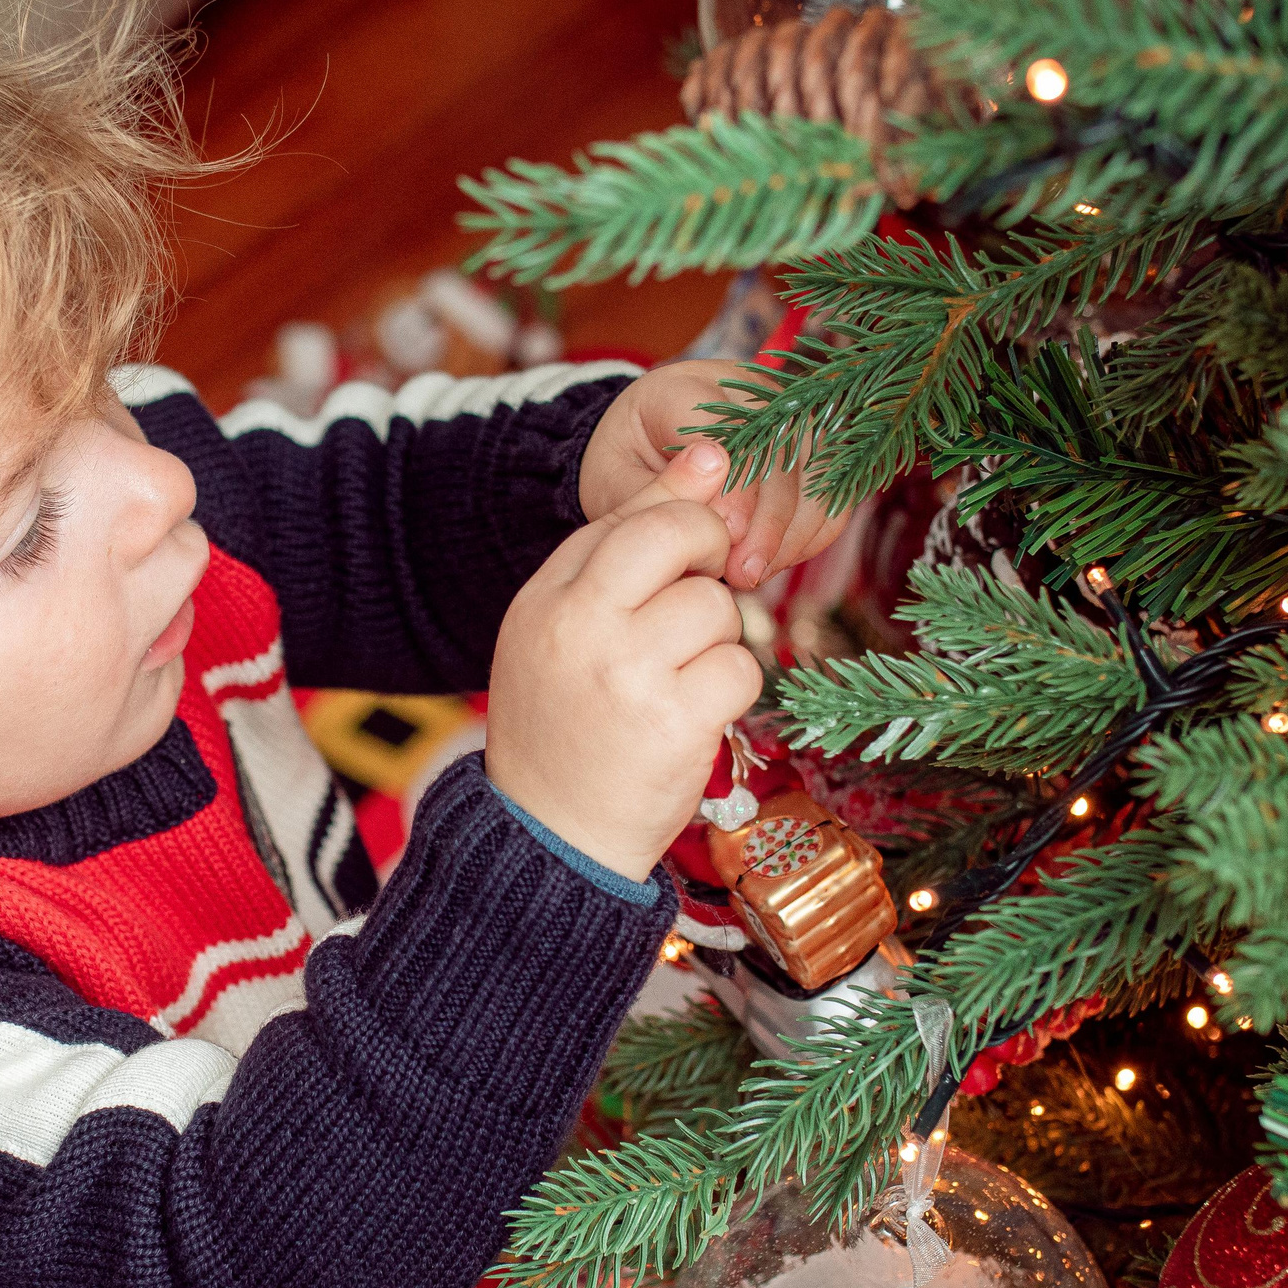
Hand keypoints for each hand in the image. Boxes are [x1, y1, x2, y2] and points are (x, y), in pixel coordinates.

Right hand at [488, 441, 764, 883]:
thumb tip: (710, 450)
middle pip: (681, 537)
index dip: (680, 522)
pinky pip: (742, 668)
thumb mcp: (564, 627)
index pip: (630, 515)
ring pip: (720, 607)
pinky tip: (695, 716)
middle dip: (710, 556)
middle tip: (699, 601)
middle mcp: (579, 626)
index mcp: (546, 598)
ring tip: (679, 678)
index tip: (696, 548)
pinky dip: (731, 690)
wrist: (549, 837)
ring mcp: (627, 674)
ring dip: (719, 640)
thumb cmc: (563, 724)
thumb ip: (626, 541)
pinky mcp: (675, 723)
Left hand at [578, 360, 853, 589]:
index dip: (734, 486)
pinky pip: (831, 495)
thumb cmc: (625, 469)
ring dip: (791, 534)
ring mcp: (786, 414)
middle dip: (767, 521)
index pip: (725, 427)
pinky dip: (809, 536)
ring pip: (816, 472)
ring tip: (753, 575)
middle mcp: (745, 391)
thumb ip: (657, 499)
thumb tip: (718, 518)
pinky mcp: (811, 447)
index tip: (727, 537)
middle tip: (743, 573)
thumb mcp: (614, 483)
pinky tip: (772, 562)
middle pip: (780, 450)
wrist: (644, 455)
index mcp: (682, 388)